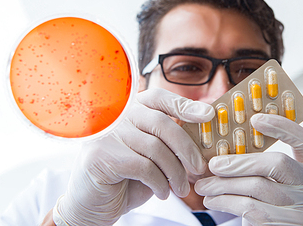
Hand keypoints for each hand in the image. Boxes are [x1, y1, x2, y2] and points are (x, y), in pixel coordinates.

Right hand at [53, 88, 213, 225]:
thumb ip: (168, 141)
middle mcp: (117, 117)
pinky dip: (160, 183)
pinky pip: (143, 167)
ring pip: (155, 148)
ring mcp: (107, 135)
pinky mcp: (100, 156)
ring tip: (181, 189)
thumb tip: (203, 138)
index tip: (208, 114)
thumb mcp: (151, 155)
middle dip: (186, 147)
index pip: (159, 98)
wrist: (93, 204)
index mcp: (131, 111)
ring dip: (175, 172)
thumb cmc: (126, 178)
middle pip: (162, 123)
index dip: (185, 104)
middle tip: (200, 168)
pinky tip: (162, 192)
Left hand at [194, 113, 302, 225]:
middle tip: (213, 164)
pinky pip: (251, 208)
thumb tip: (224, 150)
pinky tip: (213, 200)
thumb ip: (263, 168)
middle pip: (278, 163)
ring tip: (204, 186)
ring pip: (258, 187)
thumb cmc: (274, 212)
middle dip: (240, 162)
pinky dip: (226, 202)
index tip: (255, 118)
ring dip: (224, 185)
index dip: (281, 126)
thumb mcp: (277, 186)